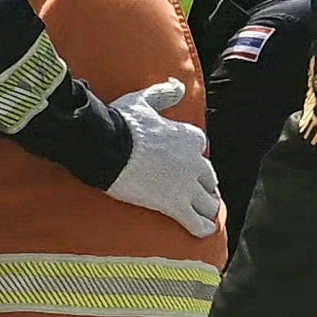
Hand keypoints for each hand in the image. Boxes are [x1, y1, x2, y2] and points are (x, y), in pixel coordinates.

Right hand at [106, 106, 229, 243]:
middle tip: (192, 192)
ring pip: (208, 203)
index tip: (182, 163)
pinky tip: (203, 232)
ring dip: (206, 208)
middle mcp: (195, 161)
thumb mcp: (144, 101)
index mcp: (190, 136)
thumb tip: (179, 84)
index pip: (200, 148)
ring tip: (200, 214)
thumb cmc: (122, 122)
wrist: (107, 146)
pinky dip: (202, 229)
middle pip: (209, 178)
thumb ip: (164, 94)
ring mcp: (187, 185)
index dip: (191, 158)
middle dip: (202, 185)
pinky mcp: (176, 206)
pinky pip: (198, 223)